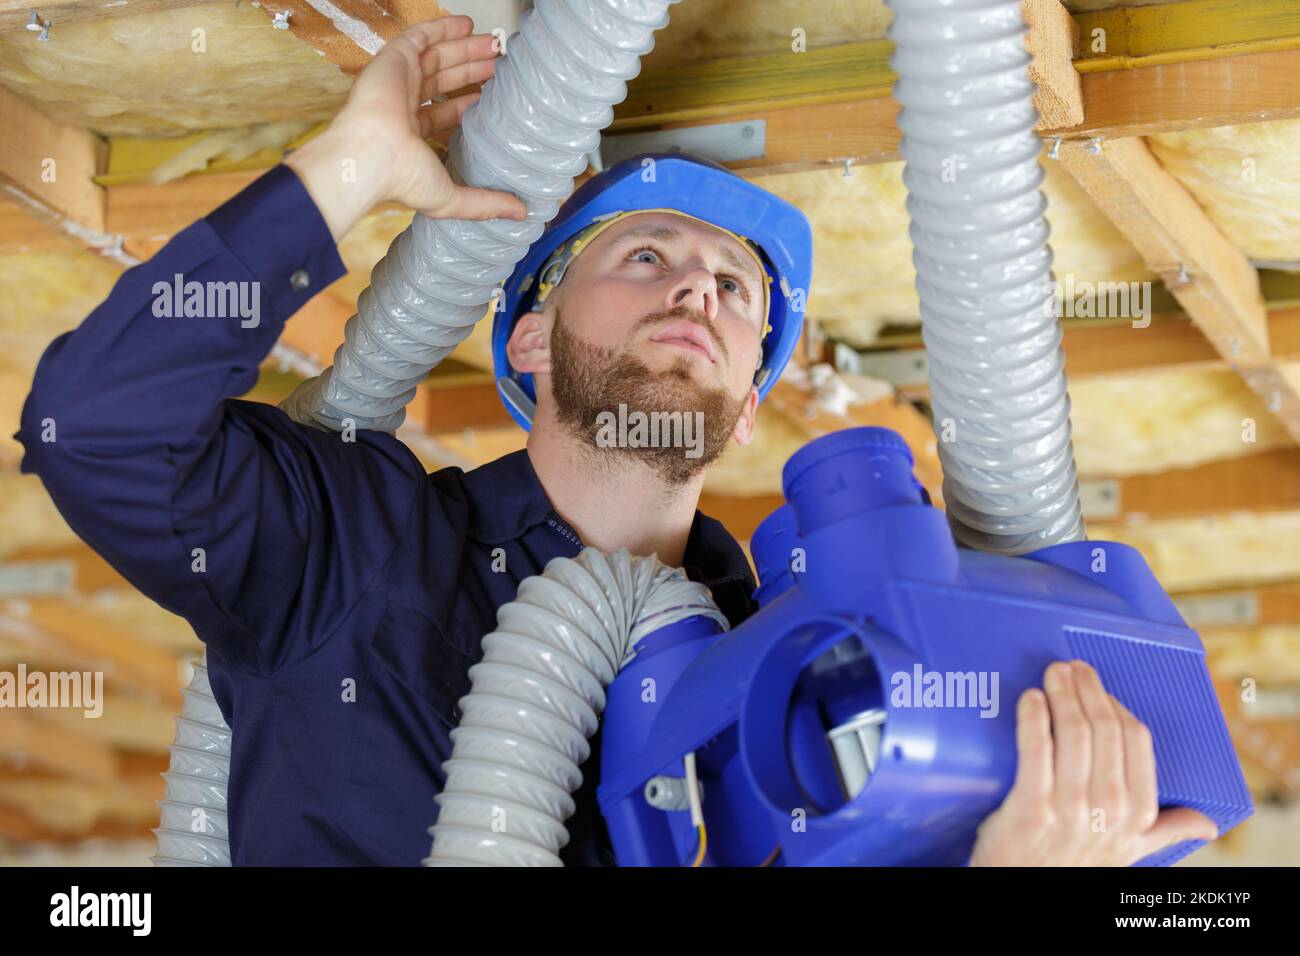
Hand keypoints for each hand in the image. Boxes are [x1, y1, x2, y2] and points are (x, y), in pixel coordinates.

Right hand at [286, 15, 527, 239]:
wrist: (372, 155)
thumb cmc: (403, 178)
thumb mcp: (453, 198)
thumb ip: (486, 203)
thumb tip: (522, 213)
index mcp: (409, 135)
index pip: (443, 113)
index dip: (468, 103)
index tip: (491, 96)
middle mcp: (401, 105)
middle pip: (443, 80)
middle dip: (472, 70)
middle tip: (499, 64)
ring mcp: (396, 81)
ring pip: (435, 57)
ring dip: (464, 49)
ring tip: (493, 45)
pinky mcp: (393, 59)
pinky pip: (419, 36)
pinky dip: (441, 28)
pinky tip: (465, 24)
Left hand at [969, 660, 1217, 865]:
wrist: (1027, 891)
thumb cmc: (1073, 865)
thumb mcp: (1127, 853)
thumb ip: (1163, 831)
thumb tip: (1207, 825)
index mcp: (1138, 815)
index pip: (1136, 742)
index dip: (1116, 707)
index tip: (1099, 687)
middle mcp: (1109, 812)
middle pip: (1104, 730)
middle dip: (1088, 690)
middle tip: (1072, 668)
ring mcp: (1069, 811)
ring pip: (1073, 735)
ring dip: (1063, 694)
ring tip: (1053, 674)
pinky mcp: (1030, 812)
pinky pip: (1035, 753)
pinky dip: (1034, 719)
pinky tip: (1030, 699)